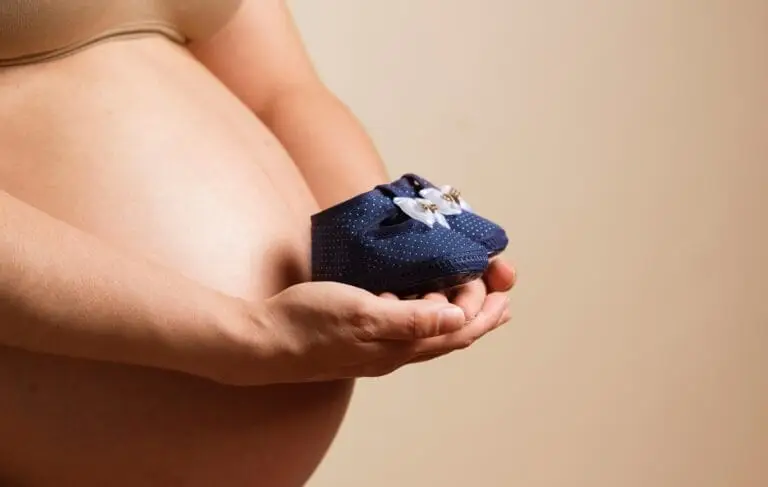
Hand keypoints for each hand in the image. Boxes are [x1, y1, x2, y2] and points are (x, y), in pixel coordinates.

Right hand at [224, 280, 507, 384]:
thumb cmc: (308, 325)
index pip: (458, 332)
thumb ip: (409, 318)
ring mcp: (378, 345)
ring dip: (454, 309)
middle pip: (449, 333)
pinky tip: (419, 294)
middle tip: (495, 285)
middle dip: (478, 310)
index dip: (486, 313)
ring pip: (429, 330)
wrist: (264, 342)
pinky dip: (425, 307)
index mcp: (399, 347)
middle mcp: (394, 351)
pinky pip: (406, 323)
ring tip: (470, 290)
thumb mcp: (362, 314)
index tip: (505, 290)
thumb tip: (456, 316)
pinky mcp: (362, 334)